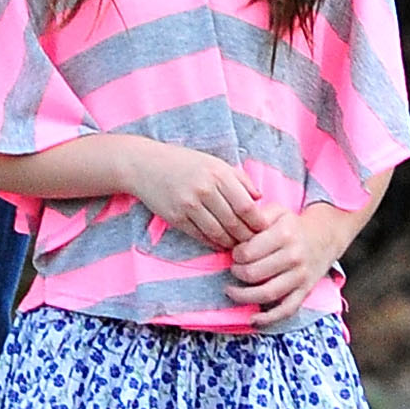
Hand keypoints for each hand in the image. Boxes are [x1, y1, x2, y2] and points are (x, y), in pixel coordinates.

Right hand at [122, 142, 265, 250]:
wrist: (145, 165)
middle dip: (246, 236)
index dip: (257, 222)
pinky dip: (213, 243)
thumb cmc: (185, 162)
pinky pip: (200, 236)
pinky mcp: (176, 217)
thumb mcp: (214, 163)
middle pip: (234, 222)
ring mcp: (189, 204)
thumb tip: (259, 198)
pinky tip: (220, 244)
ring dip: (231, 243)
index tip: (263, 229)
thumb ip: (239, 178)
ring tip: (239, 246)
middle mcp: (205, 189)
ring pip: (218, 232)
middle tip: (255, 243)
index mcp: (219, 174)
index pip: (246, 206)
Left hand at [225, 206, 349, 328]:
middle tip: (233, 269)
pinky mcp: (305, 291)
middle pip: (254, 274)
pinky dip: (268, 318)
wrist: (325, 236)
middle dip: (237, 273)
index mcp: (285, 234)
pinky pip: (286, 310)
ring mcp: (301, 276)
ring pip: (267, 293)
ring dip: (244, 296)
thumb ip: (256, 216)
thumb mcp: (277, 211)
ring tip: (231, 291)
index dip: (235, 255)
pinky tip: (253, 319)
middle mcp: (294, 256)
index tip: (234, 253)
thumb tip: (234, 228)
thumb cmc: (293, 225)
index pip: (248, 252)